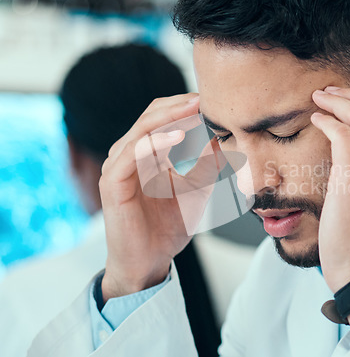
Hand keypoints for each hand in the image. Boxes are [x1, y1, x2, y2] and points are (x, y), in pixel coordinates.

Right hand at [99, 94, 224, 301]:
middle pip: (150, 116)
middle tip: (205, 98)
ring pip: (140, 130)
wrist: (148, 262)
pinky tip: (176, 137)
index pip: (161, 118)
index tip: (211, 102)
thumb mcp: (196, 189)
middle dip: (178, 105)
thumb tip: (225, 139)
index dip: (184, 107)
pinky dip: (153, 142)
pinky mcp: (112, 184)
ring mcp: (117, 168)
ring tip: (194, 109)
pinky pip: (131, 154)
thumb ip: (208, 164)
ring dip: (168, 117)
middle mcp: (127, 155)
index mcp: (145, 154)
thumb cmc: (168, 227)